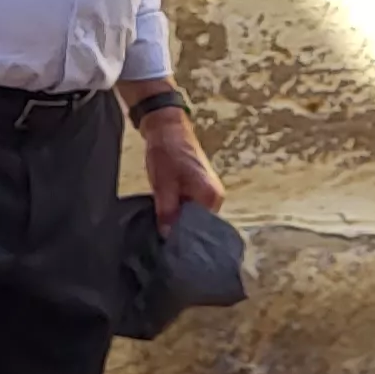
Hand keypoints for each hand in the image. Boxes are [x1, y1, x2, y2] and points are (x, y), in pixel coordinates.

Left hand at [142, 110, 225, 227]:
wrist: (165, 126)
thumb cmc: (167, 152)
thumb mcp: (163, 186)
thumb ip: (167, 213)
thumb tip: (167, 237)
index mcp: (212, 197)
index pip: (202, 229)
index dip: (184, 238)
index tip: (168, 246)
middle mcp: (215, 197)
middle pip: (197, 223)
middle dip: (179, 229)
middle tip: (160, 238)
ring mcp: (207, 191)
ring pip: (191, 215)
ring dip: (176, 219)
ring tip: (159, 229)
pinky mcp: (197, 187)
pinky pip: (188, 206)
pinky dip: (176, 210)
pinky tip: (162, 216)